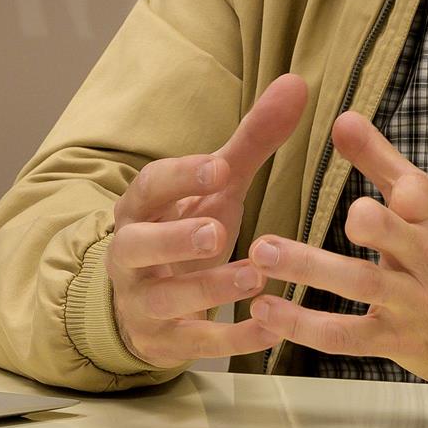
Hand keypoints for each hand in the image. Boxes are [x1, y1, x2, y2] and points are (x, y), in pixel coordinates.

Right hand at [108, 73, 308, 367]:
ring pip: (165, 299)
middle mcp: (131, 255)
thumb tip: (296, 83)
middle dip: (175, 240)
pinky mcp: (163, 343)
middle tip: (216, 231)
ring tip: (254, 277)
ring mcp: (143, 302)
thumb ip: (252, 141)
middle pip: (139, 246)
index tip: (220, 167)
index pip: (150, 187)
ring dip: (209, 289)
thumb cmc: (186, 229)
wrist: (145, 305)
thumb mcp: (216, 189)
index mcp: (140, 209)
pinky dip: (233, 339)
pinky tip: (272, 329)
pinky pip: (195, 344)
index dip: (181, 177)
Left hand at [246, 111, 427, 387]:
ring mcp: (412, 302)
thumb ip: (381, 160)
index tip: (341, 129)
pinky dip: (304, 325)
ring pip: (362, 283)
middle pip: (391, 233)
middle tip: (303, 201)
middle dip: (352, 219)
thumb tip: (342, 117)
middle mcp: (427, 258)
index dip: (383, 167)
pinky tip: (266, 311)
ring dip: (309, 267)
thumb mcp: (425, 205)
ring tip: (259, 253)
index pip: (414, 190)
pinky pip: (347, 334)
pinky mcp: (396, 340)